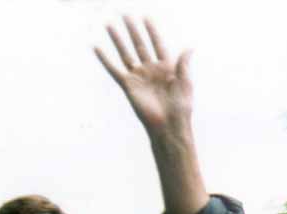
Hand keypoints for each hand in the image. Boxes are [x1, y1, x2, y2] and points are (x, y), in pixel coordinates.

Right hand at [96, 17, 193, 133]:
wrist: (168, 125)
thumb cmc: (181, 107)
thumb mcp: (185, 84)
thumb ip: (184, 65)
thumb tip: (190, 47)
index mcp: (167, 68)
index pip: (158, 44)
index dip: (152, 31)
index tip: (146, 17)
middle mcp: (151, 69)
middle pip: (140, 45)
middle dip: (133, 30)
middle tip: (125, 15)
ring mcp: (139, 77)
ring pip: (126, 53)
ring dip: (118, 40)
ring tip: (109, 25)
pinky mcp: (128, 85)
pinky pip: (114, 69)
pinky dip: (105, 59)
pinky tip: (97, 47)